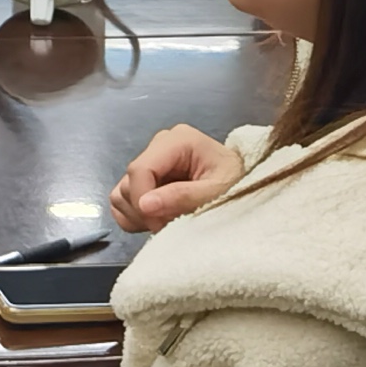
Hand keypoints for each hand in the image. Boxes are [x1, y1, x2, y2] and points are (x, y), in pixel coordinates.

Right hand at [111, 124, 245, 231]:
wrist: (244, 186)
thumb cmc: (237, 184)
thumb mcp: (217, 192)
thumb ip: (183, 197)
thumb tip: (145, 204)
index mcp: (177, 141)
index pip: (140, 169)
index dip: (143, 200)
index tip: (159, 225)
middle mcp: (158, 146)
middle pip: (129, 182)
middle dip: (145, 211)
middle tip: (171, 226)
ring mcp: (150, 162)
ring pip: (121, 193)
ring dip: (139, 216)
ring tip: (167, 223)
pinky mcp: (146, 179)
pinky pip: (122, 201)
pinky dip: (135, 217)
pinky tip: (158, 220)